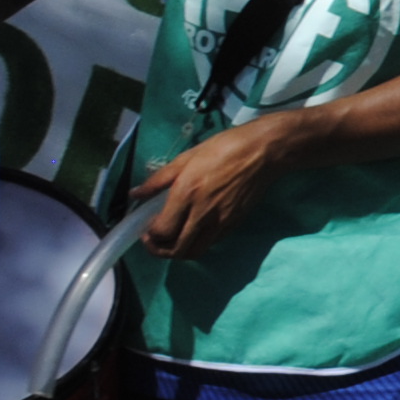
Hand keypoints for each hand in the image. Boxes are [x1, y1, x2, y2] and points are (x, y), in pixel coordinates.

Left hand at [134, 118, 293, 259]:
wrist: (264, 152)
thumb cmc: (224, 148)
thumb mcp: (186, 158)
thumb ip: (158, 179)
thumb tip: (135, 194)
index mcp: (187, 194)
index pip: (162, 231)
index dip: (149, 236)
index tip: (146, 227)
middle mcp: (203, 214)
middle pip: (177, 250)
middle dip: (160, 251)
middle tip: (154, 240)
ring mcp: (221, 221)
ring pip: (195, 252)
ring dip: (179, 252)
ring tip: (173, 239)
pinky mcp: (235, 223)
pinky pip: (211, 242)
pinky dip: (198, 242)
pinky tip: (194, 228)